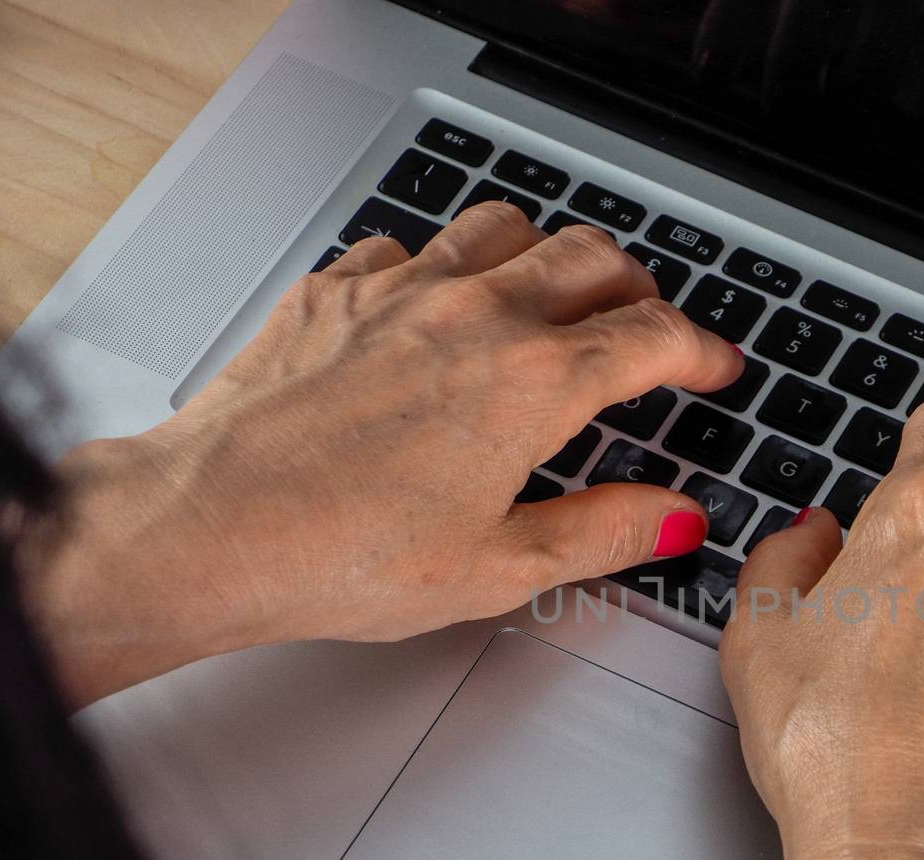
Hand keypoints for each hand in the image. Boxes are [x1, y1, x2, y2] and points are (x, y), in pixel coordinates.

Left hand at [19, 205, 741, 706]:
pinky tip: (437, 305)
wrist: (208, 526)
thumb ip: (604, 533)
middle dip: (639, 290)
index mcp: (533, 384)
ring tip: (554, 294)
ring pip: (506, 227)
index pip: (652, 338)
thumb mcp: (499, 568)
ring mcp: (401, 291)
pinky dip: (446, 265)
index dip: (701, 349)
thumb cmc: (338, 554)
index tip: (715, 363)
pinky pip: (411, 245)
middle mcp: (475, 316)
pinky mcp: (336, 290)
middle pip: (593, 260)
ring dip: (548, 255)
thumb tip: (670, 517)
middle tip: (648, 328)